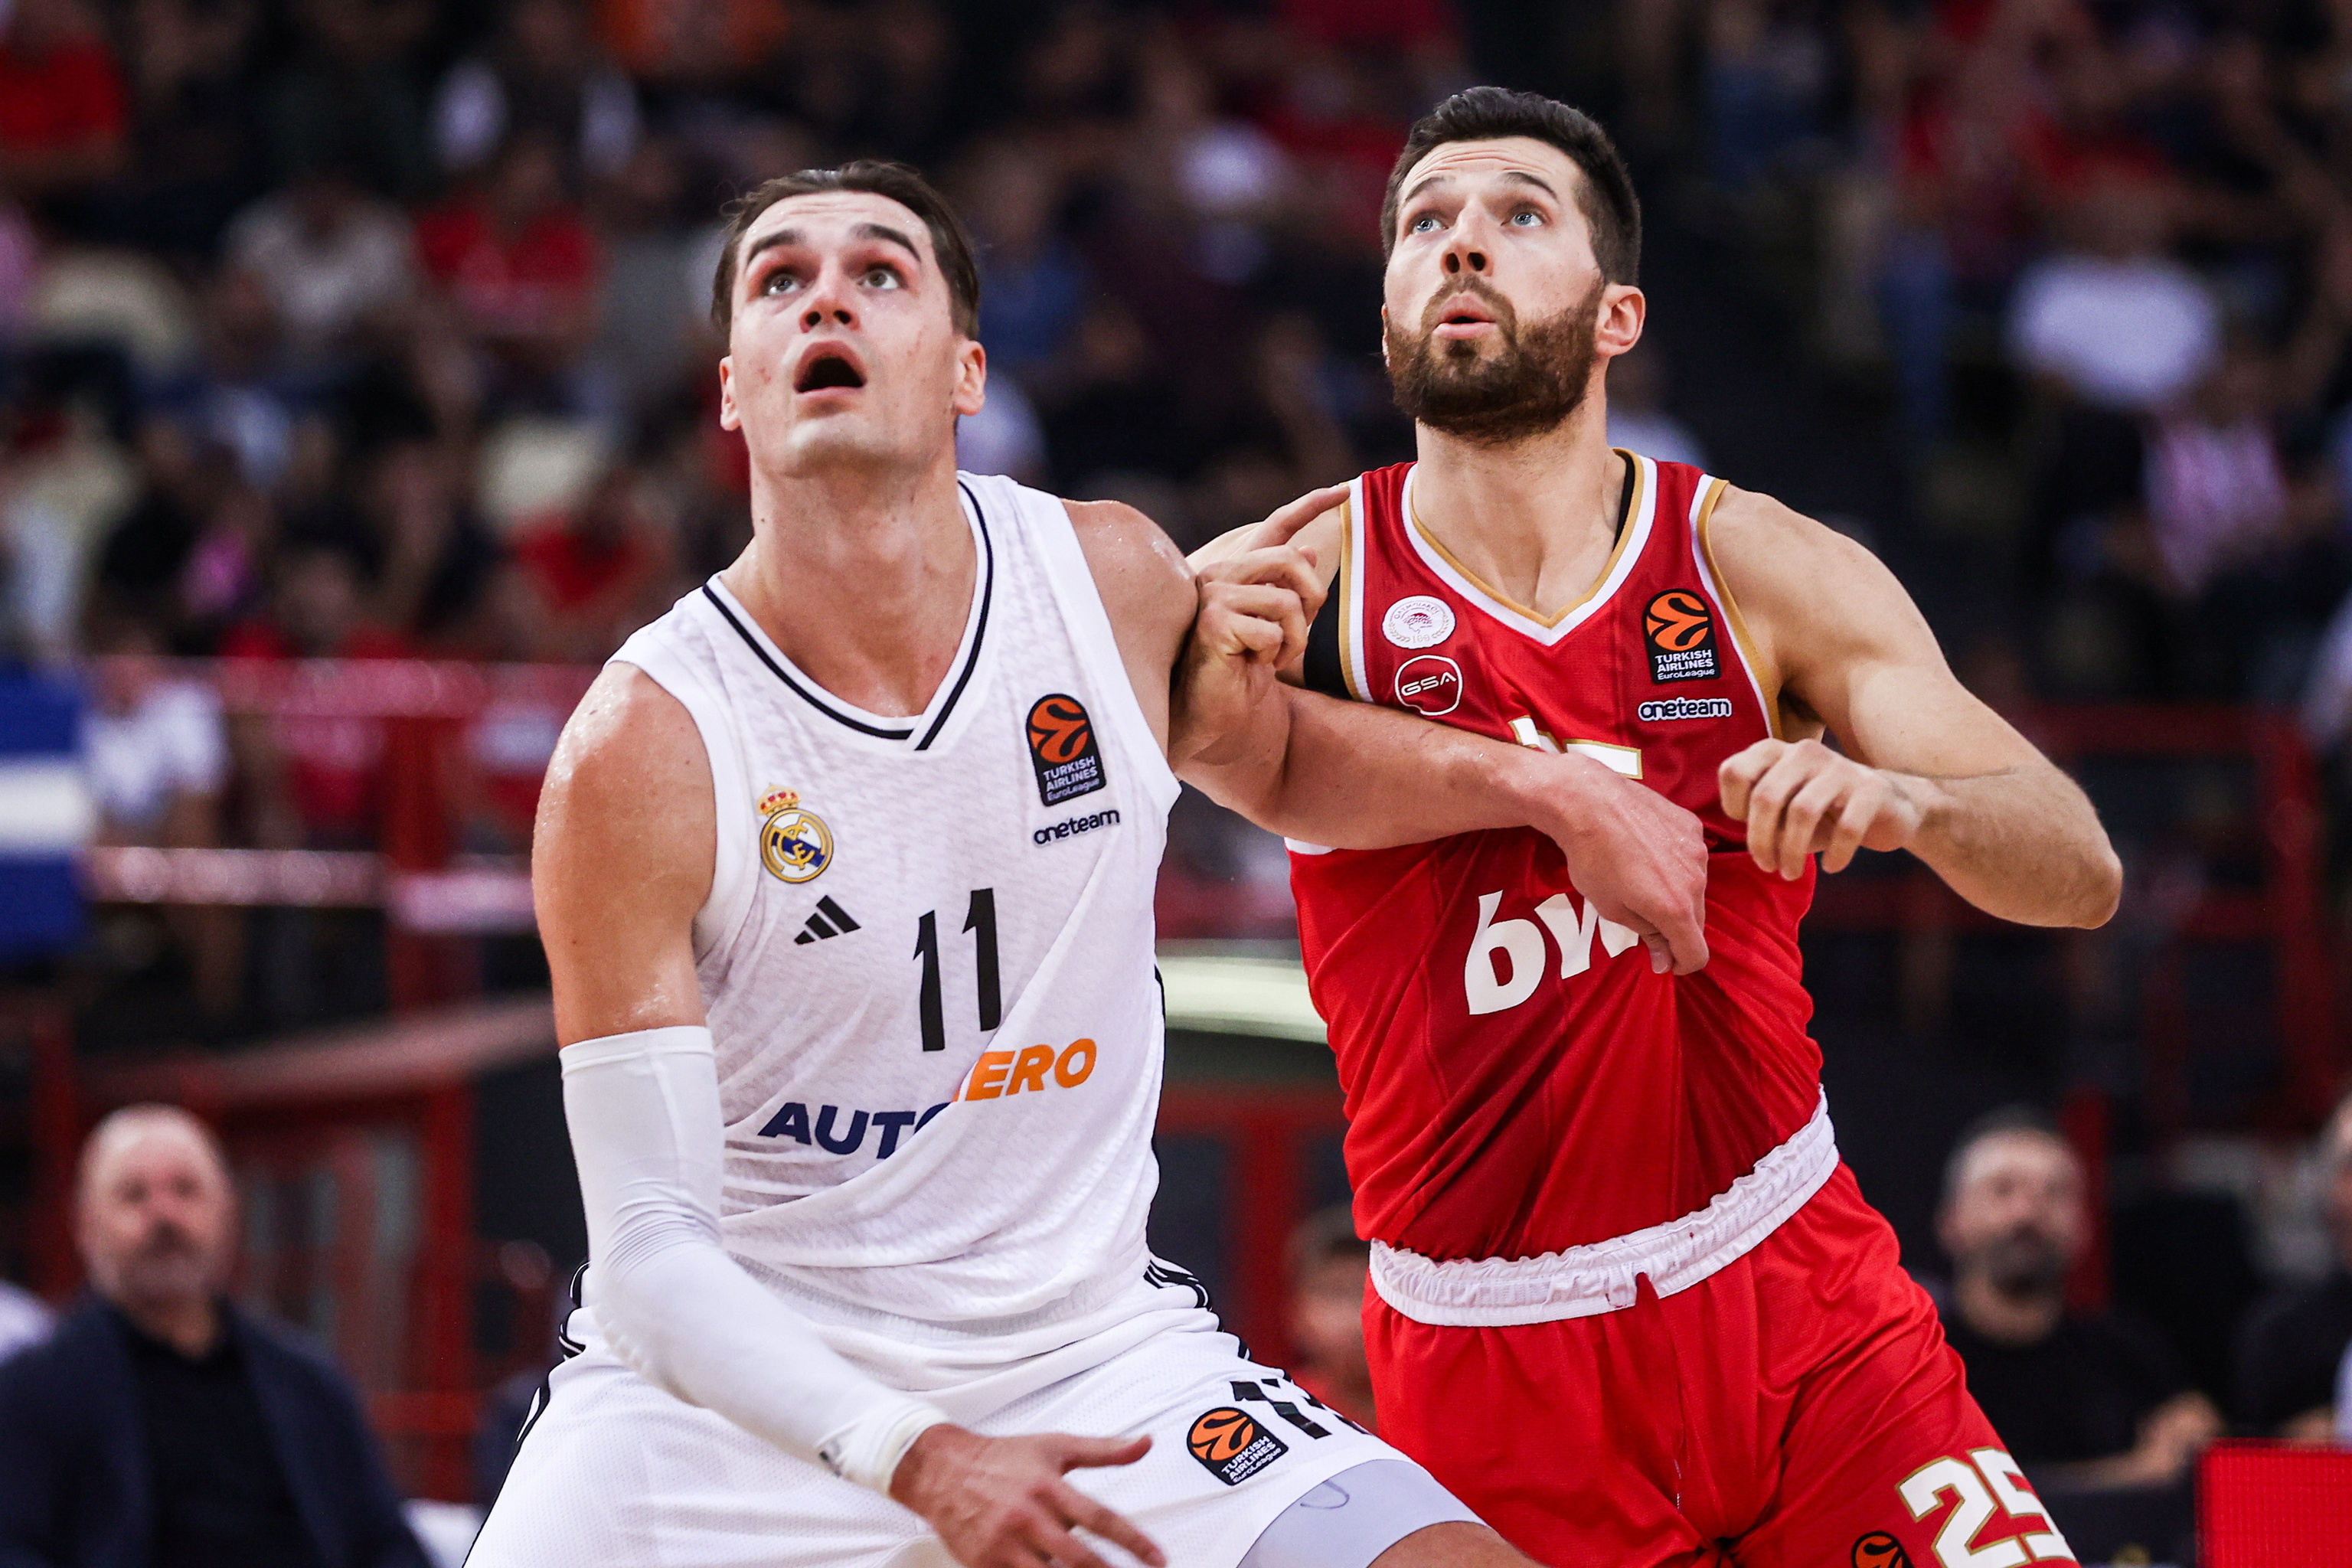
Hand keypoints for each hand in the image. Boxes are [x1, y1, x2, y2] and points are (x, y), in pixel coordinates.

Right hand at [889, 1424, 1164, 1567]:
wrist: (943, 1470)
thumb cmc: (1004, 1459)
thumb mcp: (1056, 1447)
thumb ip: (1104, 1450)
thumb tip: (1145, 1443)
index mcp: (1049, 1486)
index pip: (1101, 1518)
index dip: (1133, 1541)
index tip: (1158, 1559)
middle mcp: (1028, 1516)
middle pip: (1078, 1557)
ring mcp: (1004, 1544)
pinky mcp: (984, 1564)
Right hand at [1192, 482, 1345, 665]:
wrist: (1207, 710)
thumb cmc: (1238, 671)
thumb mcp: (1274, 627)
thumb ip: (1286, 591)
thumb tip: (1310, 551)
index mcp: (1236, 571)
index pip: (1276, 525)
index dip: (1311, 504)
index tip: (1344, 489)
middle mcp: (1220, 574)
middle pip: (1290, 560)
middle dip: (1312, 599)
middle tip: (1302, 630)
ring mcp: (1213, 596)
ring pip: (1287, 602)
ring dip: (1295, 639)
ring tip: (1275, 658)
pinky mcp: (1214, 623)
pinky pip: (1272, 632)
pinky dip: (1275, 655)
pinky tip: (1254, 665)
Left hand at [1524, 752, 1709, 973]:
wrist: (1588, 801)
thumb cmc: (1591, 859)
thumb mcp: (1612, 907)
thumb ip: (1648, 935)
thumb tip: (1666, 961)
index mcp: (1675, 907)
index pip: (1697, 953)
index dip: (1680, 964)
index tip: (1664, 960)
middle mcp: (1696, 879)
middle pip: (1697, 921)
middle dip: (1677, 929)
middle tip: (1647, 920)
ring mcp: (1698, 849)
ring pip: (1697, 887)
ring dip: (1679, 895)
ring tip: (1644, 881)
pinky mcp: (1692, 825)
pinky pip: (1692, 857)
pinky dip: (1676, 864)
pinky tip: (1649, 853)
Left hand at [1718, 737, 1926, 878]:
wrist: (1887, 808)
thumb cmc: (1822, 813)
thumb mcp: (1782, 809)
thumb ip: (1756, 814)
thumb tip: (1742, 841)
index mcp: (1775, 751)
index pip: (1734, 771)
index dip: (1733, 807)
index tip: (1747, 831)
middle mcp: (1804, 751)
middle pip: (1766, 797)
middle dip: (1761, 841)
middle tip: (1768, 866)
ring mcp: (1840, 767)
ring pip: (1802, 812)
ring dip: (1792, 851)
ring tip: (1790, 873)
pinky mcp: (1871, 789)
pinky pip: (1847, 827)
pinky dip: (1836, 854)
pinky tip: (1832, 867)